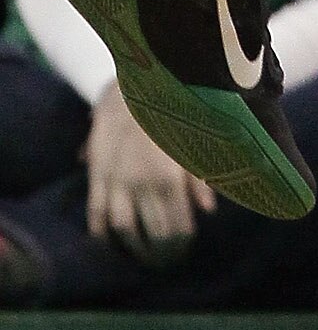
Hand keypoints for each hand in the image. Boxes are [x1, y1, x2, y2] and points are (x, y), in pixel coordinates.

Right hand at [86, 82, 213, 254]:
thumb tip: (209, 209)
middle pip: (150, 231)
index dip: (180, 241)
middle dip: (160, 249)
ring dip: (130, 244)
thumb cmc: (178, 102)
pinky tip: (106, 238)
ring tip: (140, 253)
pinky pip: (96, 207)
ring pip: (121, 226)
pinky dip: (99, 228)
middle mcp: (141, 181)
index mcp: (169, 174)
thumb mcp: (198, 135)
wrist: (141, 71)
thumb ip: (201, 174)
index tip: (185, 247)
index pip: (175, 224)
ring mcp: (116, 177)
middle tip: (166, 258)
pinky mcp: (98, 169)